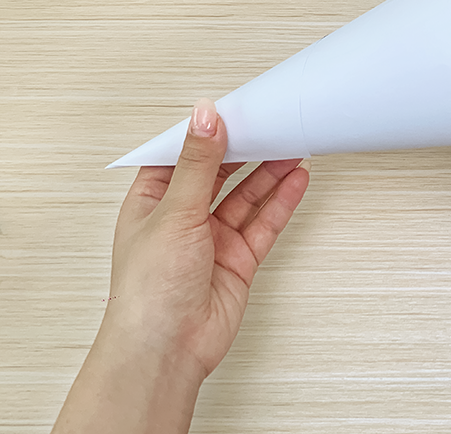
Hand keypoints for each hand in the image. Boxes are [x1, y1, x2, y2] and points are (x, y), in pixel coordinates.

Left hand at [53, 98, 309, 433]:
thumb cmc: (149, 289)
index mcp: (151, 201)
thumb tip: (204, 117)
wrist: (168, 346)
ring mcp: (212, 239)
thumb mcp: (173, 211)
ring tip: (293, 147)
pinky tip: (295, 182)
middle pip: (220, 173)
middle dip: (245, 150)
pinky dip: (281, 202)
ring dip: (269, 173)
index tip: (232, 110)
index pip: (181, 155)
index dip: (206, 133)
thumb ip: (197, 163)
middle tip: (272, 125)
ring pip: (247, 197)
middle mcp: (182, 218)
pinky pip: (264, 223)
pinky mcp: (238, 259)